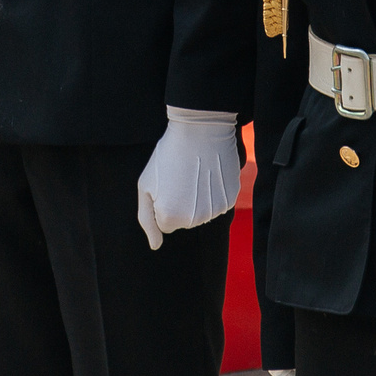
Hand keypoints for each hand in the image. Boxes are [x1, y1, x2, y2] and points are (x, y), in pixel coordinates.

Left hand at [133, 108, 241, 249]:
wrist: (200, 130)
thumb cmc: (167, 155)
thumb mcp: (145, 185)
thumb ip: (147, 219)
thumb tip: (155, 245)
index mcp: (171, 217)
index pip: (164, 225)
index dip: (163, 204)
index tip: (165, 184)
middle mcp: (195, 219)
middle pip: (184, 221)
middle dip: (180, 203)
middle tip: (180, 177)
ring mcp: (215, 210)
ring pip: (201, 214)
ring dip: (197, 198)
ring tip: (194, 173)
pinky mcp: (231, 199)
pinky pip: (217, 204)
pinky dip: (213, 192)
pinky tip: (209, 173)